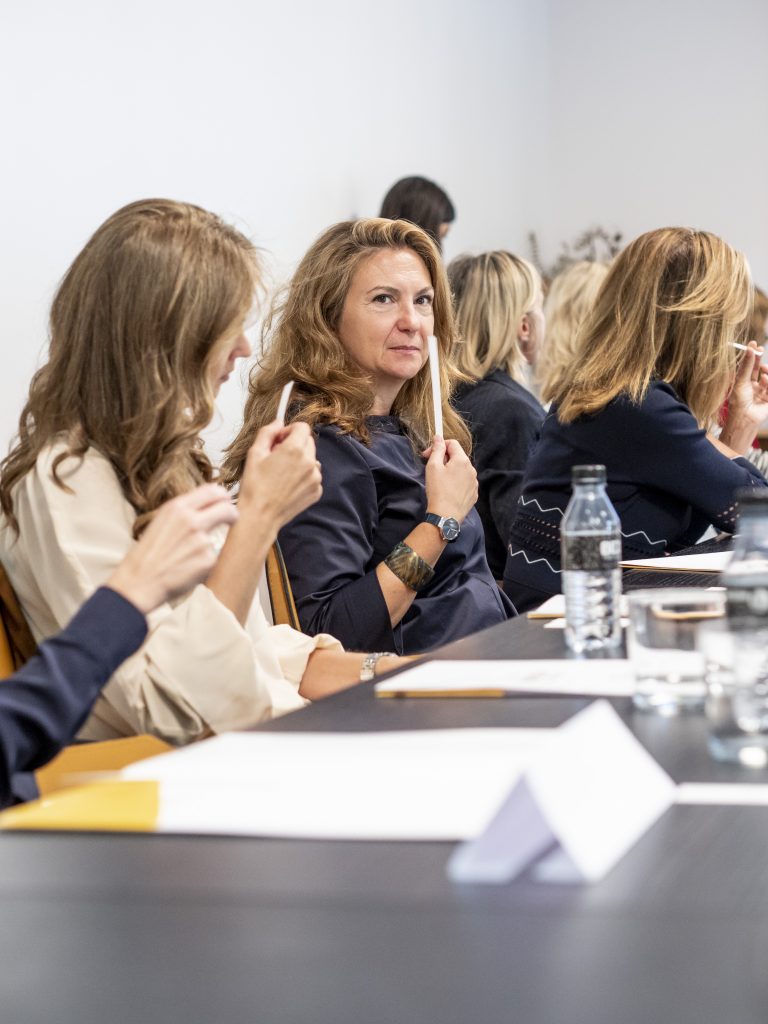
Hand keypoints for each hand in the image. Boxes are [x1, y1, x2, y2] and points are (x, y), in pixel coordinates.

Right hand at [107, 484, 237, 613]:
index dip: (223, 496)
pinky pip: (215, 556)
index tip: (225, 503)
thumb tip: (207, 505)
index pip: (213, 490)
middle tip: (230, 520)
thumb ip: (184, 512)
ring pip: (222, 534)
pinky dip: (206, 561)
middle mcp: (192, 520)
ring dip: (213, 542)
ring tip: (192, 554)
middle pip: (227, 508)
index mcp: (177, 508)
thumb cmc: (148, 553)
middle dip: (232, 514)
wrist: (139, 581)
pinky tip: (189, 567)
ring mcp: (201, 540)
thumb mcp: (162, 521)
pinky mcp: (208, 560)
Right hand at [238, 421, 321, 532]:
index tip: (279, 440)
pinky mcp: (317, 491)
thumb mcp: (255, 453)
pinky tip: (287, 485)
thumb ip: (268, 432)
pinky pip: (313, 476)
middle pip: (308, 442)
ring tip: (281, 473)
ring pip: (311, 459)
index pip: (302, 427)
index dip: (289, 431)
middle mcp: (310, 463)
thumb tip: (278, 422)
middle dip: (294, 444)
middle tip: (277, 457)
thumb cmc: (255, 486)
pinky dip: (303, 476)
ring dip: (300, 461)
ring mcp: (316, 478)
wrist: (260, 516)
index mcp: (295, 450)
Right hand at [424, 436, 477, 522]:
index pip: (452, 443)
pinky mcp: (473, 494)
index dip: (438, 446)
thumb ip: (437, 449)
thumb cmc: (438, 490)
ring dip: (451, 470)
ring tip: (439, 481)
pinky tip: (447, 490)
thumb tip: (439, 438)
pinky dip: (456, 482)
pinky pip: (465, 482)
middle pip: (457, 456)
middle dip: (444, 458)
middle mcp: (472, 469)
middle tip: (431, 467)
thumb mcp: (433, 467)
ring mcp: (474, 482)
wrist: (446, 516)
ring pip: (461, 470)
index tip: (427, 454)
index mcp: (462, 460)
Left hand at [722, 341, 767, 451]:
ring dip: (767, 371)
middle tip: (760, 350)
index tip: (753, 343)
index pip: (748, 366)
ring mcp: (762, 392)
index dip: (752, 355)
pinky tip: (766, 381)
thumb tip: (749, 349)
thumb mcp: (741, 381)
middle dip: (760, 359)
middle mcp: (753, 386)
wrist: (745, 418)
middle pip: (759, 368)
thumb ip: (746, 366)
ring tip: (764, 372)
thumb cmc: (739, 401)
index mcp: (743, 383)